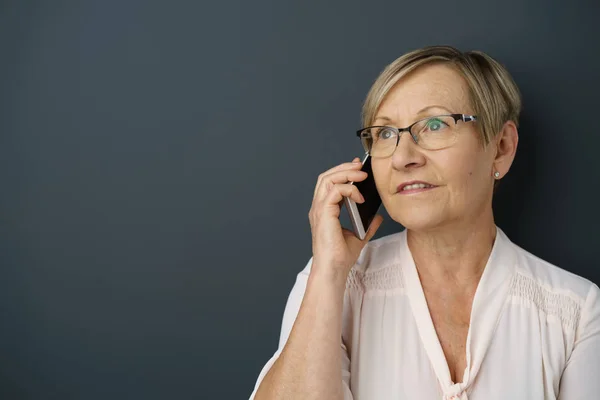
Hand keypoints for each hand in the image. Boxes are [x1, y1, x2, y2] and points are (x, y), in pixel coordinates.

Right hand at [308, 157, 383, 277]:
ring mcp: (319, 210)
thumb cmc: (340, 258)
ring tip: (361, 175)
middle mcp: (318, 208)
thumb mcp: (359, 237)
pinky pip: (335, 191)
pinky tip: (360, 196)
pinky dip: (349, 189)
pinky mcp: (323, 214)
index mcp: (324, 211)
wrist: (334, 270)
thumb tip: (377, 216)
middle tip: (360, 165)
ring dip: (346, 173)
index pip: (329, 184)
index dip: (342, 172)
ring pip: (327, 179)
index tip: (358, 168)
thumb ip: (367, 225)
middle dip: (343, 167)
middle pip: (326, 177)